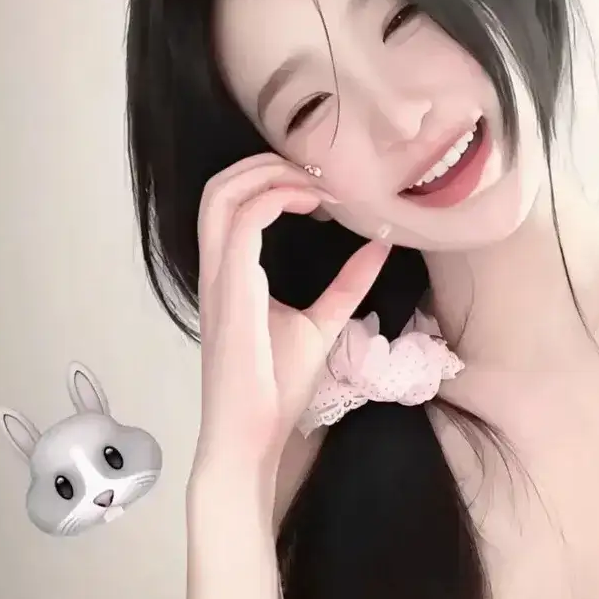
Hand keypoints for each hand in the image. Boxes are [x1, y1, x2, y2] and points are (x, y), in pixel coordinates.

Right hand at [192, 153, 389, 480]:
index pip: (233, 200)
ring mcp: (219, 279)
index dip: (273, 177)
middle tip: (318, 171)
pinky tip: (314, 205)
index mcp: (231, 273)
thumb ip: (348, 283)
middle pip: (220, 186)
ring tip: (316, 184)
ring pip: (221, 196)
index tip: (324, 185)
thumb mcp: (323, 322)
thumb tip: (380, 246)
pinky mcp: (230, 294)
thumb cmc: (276, 385)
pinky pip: (243, 225)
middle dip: (266, 163)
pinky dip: (276, 200)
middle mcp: (217, 269)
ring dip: (269, 176)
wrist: (252, 435)